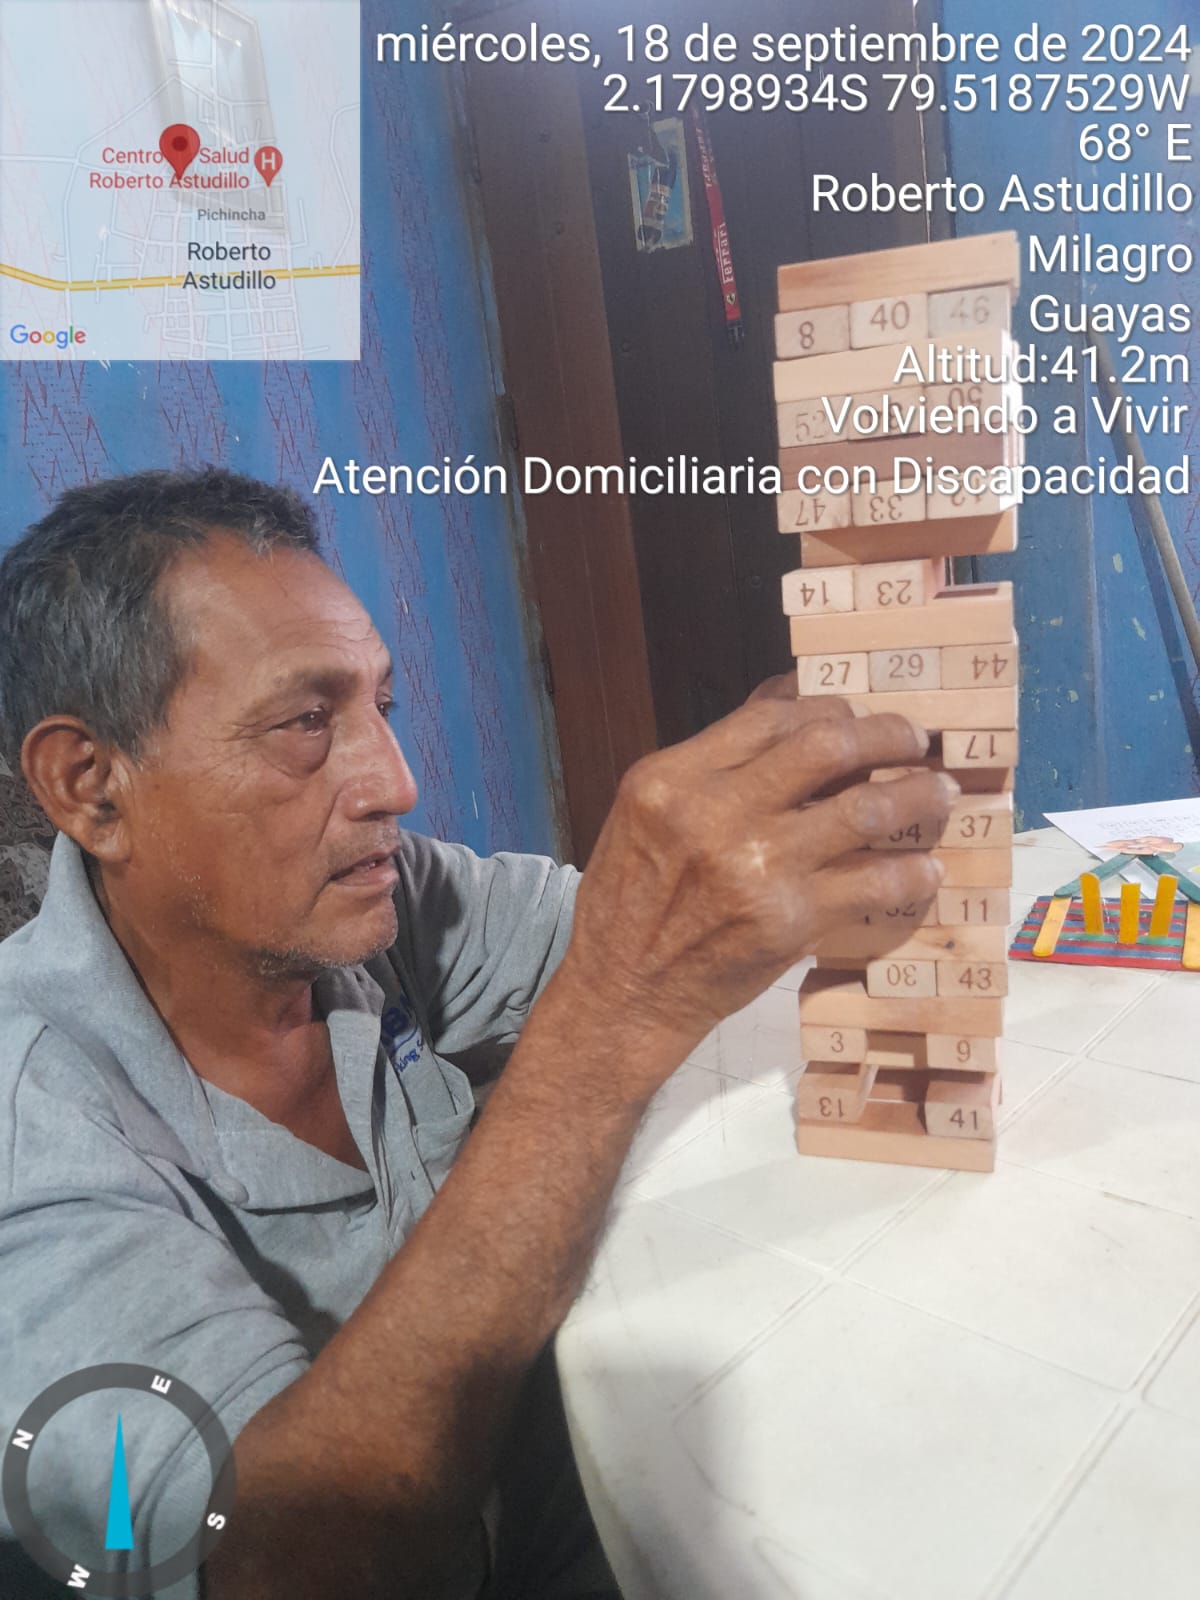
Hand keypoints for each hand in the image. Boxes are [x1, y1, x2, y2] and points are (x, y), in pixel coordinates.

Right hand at [557, 688, 956, 1093]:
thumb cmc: (631, 901)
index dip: (827, 708)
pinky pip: (874, 884)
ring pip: (865, 809)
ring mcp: (756, 867)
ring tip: (938, 792)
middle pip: (827, 745)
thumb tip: (785, 697)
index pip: (771, 718)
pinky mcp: (790, 921)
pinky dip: (911, 873)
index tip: (855, 717)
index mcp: (673, 778)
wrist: (624, 992)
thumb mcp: (647, 811)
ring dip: (917, 795)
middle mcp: (715, 813)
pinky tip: (925, 868)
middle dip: (886, 735)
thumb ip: (713, 760)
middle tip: (913, 741)